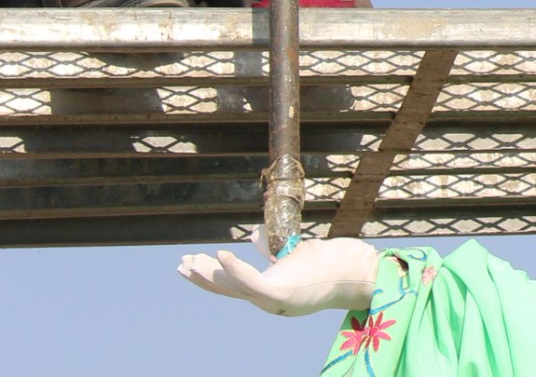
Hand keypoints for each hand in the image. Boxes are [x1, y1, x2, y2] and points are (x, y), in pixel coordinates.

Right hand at [177, 231, 380, 316]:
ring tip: (190, 261)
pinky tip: (220, 255)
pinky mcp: (281, 294)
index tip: (192, 261)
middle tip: (180, 265)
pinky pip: (252, 282)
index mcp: (270, 292)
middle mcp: (268, 301)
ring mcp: (274, 300)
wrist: (355, 272)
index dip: (211, 275)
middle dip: (202, 278)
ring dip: (210, 274)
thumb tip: (252, 234)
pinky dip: (235, 270)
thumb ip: (272, 250)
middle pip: (227, 290)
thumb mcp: (294, 255)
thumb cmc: (329, 262)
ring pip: (233, 288)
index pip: (234, 285)